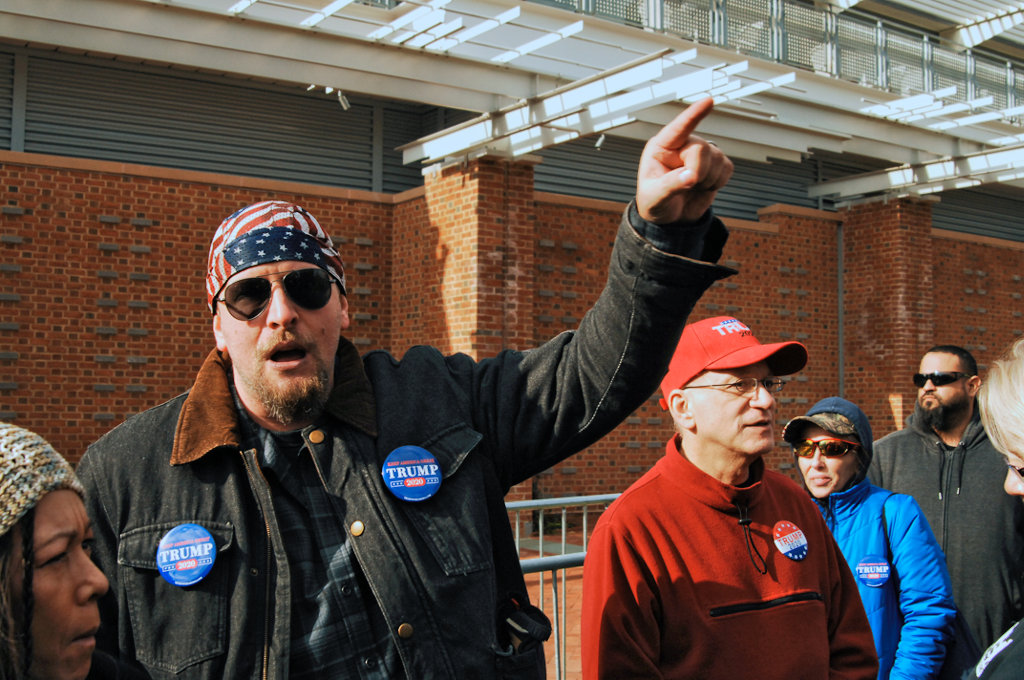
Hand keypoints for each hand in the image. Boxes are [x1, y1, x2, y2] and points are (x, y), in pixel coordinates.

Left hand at [636, 98, 732, 223]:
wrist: (670, 217)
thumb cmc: (655, 202)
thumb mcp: (655, 197)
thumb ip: (671, 185)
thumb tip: (691, 176)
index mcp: (662, 148)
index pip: (679, 128)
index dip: (694, 115)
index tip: (708, 101)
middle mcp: (682, 146)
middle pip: (701, 148)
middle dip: (698, 172)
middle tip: (689, 186)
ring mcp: (700, 153)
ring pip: (717, 158)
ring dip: (707, 179)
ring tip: (692, 187)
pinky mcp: (716, 164)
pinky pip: (727, 168)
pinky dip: (718, 182)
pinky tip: (704, 186)